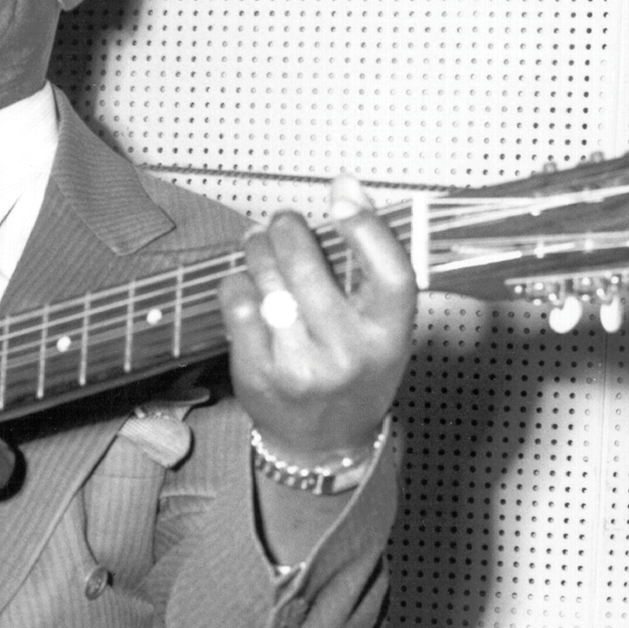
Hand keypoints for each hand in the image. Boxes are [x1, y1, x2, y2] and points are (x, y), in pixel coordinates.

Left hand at [218, 175, 415, 465]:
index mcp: (390, 336)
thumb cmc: (356, 370)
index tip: (342, 197)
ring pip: (269, 283)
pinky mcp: (260, 374)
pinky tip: (244, 281)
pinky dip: (237, 284)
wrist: (323, 443)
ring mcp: (302, 366)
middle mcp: (349, 352)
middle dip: (287, 231)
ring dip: (257, 251)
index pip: (391, 273)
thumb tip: (346, 185)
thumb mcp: (379, 325)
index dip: (368, 228)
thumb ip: (369, 259)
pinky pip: (240, 307)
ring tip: (256, 241)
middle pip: (310, 269)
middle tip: (280, 220)